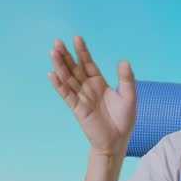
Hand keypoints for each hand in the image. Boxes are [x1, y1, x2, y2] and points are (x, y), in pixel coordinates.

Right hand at [48, 36, 137, 157]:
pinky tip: (52, 74)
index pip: (88, 63)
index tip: (77, 38)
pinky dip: (59, 85)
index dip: (82, 51)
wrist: (116, 141)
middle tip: (57, 42)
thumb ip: (126, 80)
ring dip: (59, 66)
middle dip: (66, 55)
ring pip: (68, 79)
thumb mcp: (129, 97)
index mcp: (99, 83)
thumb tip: (124, 61)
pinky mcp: (77, 108)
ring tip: (52, 52)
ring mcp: (81, 97)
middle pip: (74, 68)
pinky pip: (66, 95)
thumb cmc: (123, 120)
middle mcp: (88, 88)